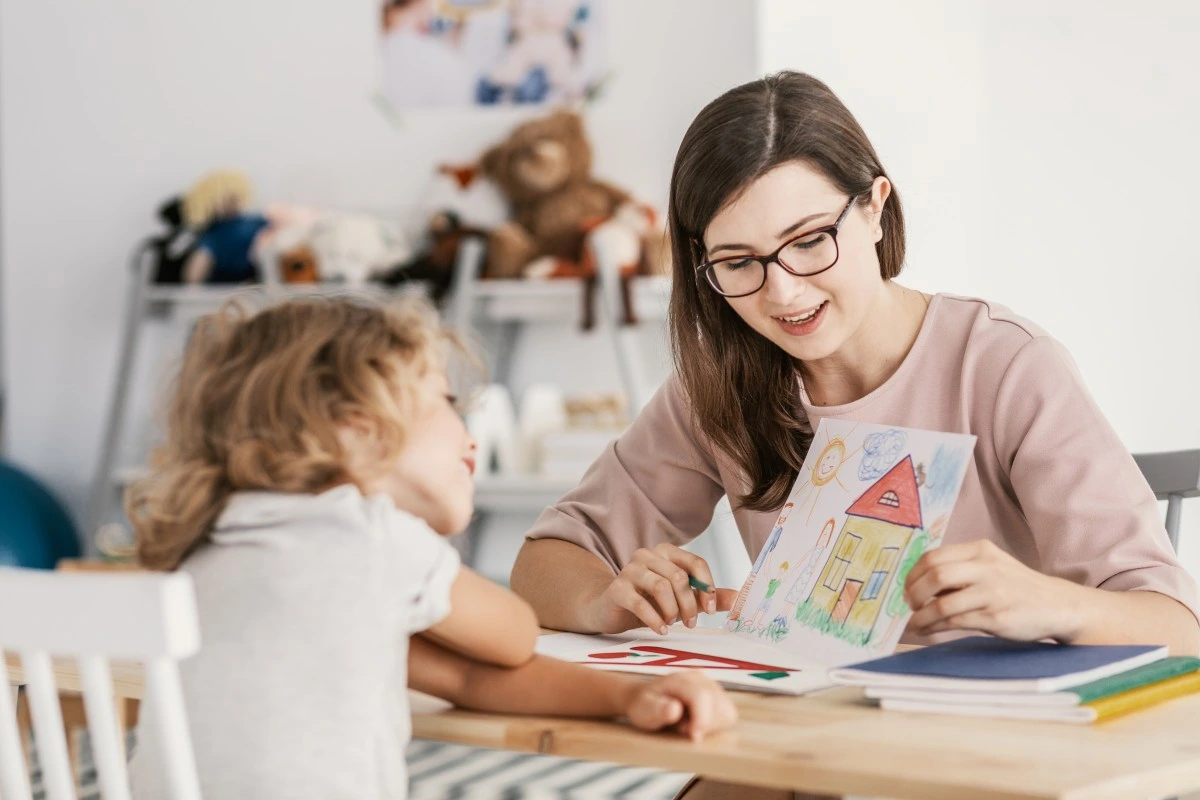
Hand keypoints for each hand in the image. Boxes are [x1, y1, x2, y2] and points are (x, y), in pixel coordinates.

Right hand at [585, 543, 736, 633]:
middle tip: (691, 623)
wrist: (611, 609)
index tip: (712, 609)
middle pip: (679, 577)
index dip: (708, 586)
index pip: (695, 562)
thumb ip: (708, 597)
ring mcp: (629, 570)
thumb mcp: (682, 599)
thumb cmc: (650, 602)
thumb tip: (739, 599)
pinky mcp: (616, 588)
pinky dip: (654, 619)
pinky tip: (661, 630)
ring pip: (661, 586)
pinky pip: (640, 603)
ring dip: (672, 611)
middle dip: (690, 604)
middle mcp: (647, 555)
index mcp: (667, 552)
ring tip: (672, 624)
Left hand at [624, 672, 737, 741]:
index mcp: (681, 679)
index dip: (701, 719)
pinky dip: (717, 725)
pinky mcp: (718, 697)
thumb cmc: (644, 706)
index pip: (702, 696)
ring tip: (690, 725)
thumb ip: (657, 710)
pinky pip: (729, 715)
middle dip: (704, 724)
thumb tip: (675, 708)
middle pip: (718, 704)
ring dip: (712, 726)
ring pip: (727, 711)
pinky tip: (699, 724)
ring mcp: (711, 685)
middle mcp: (700, 678)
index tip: (693, 737)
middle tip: (683, 728)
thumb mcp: (643, 710)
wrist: (646, 700)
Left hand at [905, 539, 1082, 640]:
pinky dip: (935, 627)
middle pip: (935, 575)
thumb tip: (916, 584)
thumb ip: (960, 570)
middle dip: (914, 593)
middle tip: (909, 605)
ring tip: (914, 623)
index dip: (913, 574)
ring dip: (921, 616)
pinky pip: (955, 622)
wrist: (1058, 605)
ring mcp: (993, 593)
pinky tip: (928, 630)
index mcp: (980, 550)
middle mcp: (987, 568)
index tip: (906, 588)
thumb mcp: (991, 566)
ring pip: (942, 603)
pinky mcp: (997, 617)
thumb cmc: (1016, 587)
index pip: (933, 557)